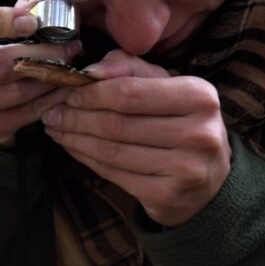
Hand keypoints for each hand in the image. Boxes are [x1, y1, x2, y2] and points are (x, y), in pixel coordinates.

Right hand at [0, 2, 70, 143]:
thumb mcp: (2, 20)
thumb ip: (22, 8)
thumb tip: (41, 7)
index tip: (33, 23)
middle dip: (40, 56)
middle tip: (69, 49)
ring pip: (11, 93)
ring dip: (48, 81)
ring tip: (69, 69)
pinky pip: (20, 116)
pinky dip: (47, 103)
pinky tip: (61, 90)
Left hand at [41, 48, 231, 225]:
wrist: (211, 180)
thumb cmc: (182, 123)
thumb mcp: (167, 86)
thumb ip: (130, 68)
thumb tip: (91, 70)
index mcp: (200, 97)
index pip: (130, 92)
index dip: (92, 93)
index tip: (69, 93)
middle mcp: (199, 133)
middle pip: (118, 124)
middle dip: (77, 118)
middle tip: (53, 114)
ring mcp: (185, 169)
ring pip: (112, 151)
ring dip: (76, 139)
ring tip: (57, 129)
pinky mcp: (168, 197)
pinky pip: (115, 175)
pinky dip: (87, 160)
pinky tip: (74, 148)